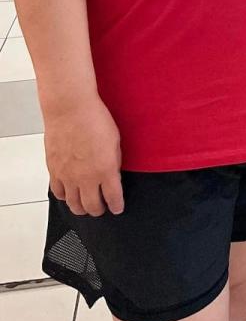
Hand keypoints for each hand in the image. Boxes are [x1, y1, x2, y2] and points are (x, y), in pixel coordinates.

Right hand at [44, 97, 123, 216]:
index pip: (113, 198)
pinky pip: (58, 193)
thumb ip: (114, 162)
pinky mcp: (54, 171)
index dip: (116, 206)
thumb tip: (113, 174)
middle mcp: (86, 178)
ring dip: (81, 208)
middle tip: (102, 209)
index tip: (117, 208)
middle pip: (92, 207)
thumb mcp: (115, 141)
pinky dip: (65, 197)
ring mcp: (68, 176)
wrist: (70, 109)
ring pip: (73, 204)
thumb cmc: (95, 119)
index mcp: (105, 170)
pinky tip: (69, 194)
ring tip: (86, 206)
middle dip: (99, 211)